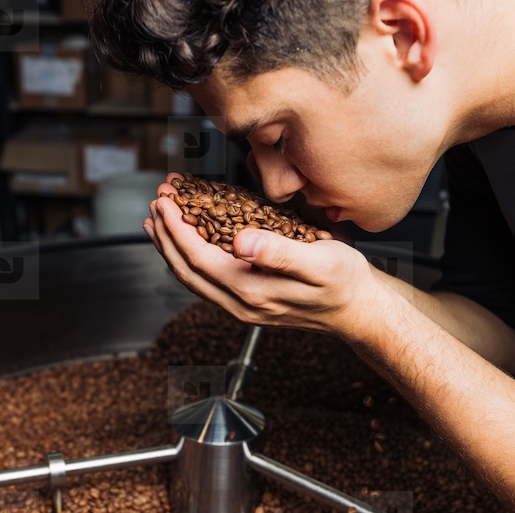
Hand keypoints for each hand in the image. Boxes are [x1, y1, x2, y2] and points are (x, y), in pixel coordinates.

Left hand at [144, 174, 389, 341]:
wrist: (357, 310)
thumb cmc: (344, 282)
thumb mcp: (321, 262)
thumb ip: (280, 254)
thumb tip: (242, 242)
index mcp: (253, 291)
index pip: (199, 258)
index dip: (177, 229)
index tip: (166, 201)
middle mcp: (241, 304)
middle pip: (187, 270)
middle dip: (167, 235)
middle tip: (157, 201)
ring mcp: (242, 306)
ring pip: (193, 277)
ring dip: (172, 248)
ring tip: (158, 221)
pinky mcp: (247, 302)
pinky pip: (207, 280)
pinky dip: (189, 257)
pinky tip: (187, 241)